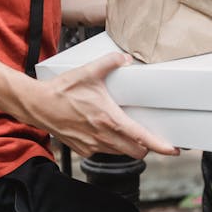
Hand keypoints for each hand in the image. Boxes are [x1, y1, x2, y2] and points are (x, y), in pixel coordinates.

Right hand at [23, 52, 179, 159]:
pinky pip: (105, 152)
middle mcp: (103, 136)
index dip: (160, 146)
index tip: (172, 149)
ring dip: (128, 146)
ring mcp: (93, 146)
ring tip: (127, 131)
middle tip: (150, 136)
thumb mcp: (88, 72)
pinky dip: (111, 145)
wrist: (38, 105)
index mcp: (109, 119)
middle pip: (136, 152)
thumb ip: (110, 63)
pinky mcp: (83, 150)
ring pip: (121, 153)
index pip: (141, 137)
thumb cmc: (62, 91)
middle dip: (146, 146)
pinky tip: (105, 130)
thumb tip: (126, 58)